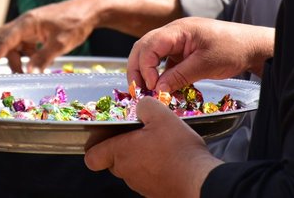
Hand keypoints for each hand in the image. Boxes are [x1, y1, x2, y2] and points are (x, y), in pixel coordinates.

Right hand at [0, 0, 99, 73]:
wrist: (90, 10)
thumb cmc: (76, 23)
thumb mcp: (61, 43)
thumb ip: (43, 58)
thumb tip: (29, 73)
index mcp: (27, 22)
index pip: (3, 40)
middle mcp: (24, 22)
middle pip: (0, 39)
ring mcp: (29, 26)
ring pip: (11, 44)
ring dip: (11, 60)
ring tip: (18, 75)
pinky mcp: (36, 30)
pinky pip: (21, 44)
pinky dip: (21, 56)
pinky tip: (30, 65)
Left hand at [85, 97, 220, 197]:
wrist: (201, 181)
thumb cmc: (178, 150)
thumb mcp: (161, 115)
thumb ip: (145, 105)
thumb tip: (141, 106)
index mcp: (121, 152)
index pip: (92, 157)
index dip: (95, 147)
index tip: (105, 139)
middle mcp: (127, 172)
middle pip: (114, 161)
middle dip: (124, 148)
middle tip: (141, 135)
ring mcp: (141, 185)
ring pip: (132, 169)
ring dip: (141, 158)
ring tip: (160, 145)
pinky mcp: (156, 193)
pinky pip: (149, 178)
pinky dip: (155, 169)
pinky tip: (170, 159)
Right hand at [127, 17, 273, 91]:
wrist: (252, 46)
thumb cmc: (232, 49)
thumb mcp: (205, 65)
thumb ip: (179, 76)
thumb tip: (157, 90)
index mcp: (177, 30)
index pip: (149, 46)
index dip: (145, 67)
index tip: (152, 87)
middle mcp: (173, 33)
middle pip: (143, 47)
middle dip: (137, 68)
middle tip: (137, 90)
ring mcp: (176, 41)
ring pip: (150, 54)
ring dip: (145, 71)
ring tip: (146, 90)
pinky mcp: (181, 51)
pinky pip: (163, 61)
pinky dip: (159, 74)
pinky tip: (161, 88)